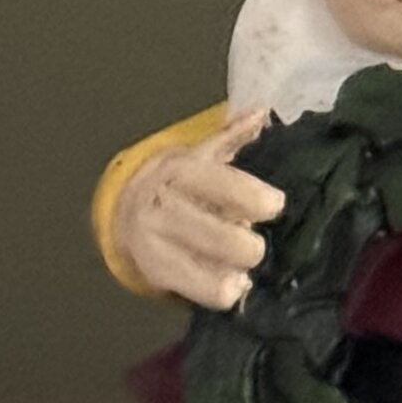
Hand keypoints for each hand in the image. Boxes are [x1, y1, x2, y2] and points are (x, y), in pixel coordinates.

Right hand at [104, 107, 283, 309]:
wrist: (125, 209)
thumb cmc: (177, 182)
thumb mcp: (201, 154)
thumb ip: (233, 135)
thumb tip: (261, 111)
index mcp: (179, 170)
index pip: (220, 184)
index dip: (253, 197)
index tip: (276, 206)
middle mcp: (162, 205)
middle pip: (218, 236)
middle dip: (247, 246)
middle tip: (256, 245)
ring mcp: (154, 242)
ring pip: (208, 268)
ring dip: (235, 271)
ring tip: (245, 269)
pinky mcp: (154, 273)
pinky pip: (197, 291)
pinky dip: (221, 291)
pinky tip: (233, 285)